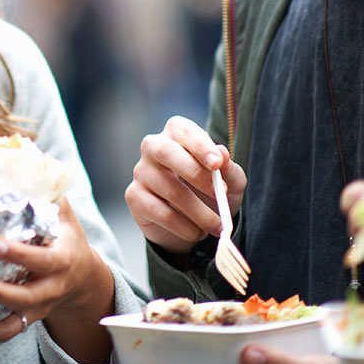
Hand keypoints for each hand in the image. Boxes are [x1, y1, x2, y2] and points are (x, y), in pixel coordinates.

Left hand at [0, 196, 115, 363]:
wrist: (84, 277)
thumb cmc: (66, 237)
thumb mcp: (63, 214)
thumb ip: (44, 191)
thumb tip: (19, 158)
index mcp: (62, 260)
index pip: (42, 259)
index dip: (18, 253)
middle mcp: (51, 288)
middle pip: (24, 297)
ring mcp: (37, 308)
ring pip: (11, 322)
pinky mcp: (24, 319)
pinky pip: (2, 332)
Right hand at [126, 115, 246, 253]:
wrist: (192, 223)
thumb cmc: (210, 192)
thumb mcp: (230, 181)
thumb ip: (228, 168)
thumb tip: (222, 153)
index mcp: (176, 134)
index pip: (183, 130)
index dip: (200, 145)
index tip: (217, 164)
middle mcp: (153, 147)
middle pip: (166, 152)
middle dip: (196, 174)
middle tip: (220, 195)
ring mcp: (140, 172)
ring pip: (170, 189)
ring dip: (200, 213)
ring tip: (217, 225)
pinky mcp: (134, 197)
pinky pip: (162, 213)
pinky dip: (186, 227)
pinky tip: (197, 232)